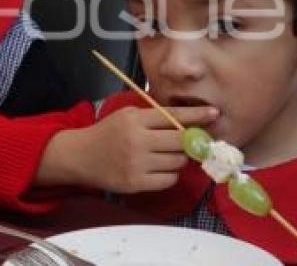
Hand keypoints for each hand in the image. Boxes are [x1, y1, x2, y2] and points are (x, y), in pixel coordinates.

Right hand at [38, 105, 218, 192]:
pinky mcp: (136, 182)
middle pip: (180, 141)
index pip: (172, 117)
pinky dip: (169, 175)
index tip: (215, 113)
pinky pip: (168, 180)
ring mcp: (136, 163)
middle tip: (192, 142)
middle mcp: (137, 140)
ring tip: (165, 155)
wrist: (81, 156)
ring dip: (178, 159)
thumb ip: (154, 118)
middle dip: (190, 142)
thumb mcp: (127, 116)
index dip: (196, 115)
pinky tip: (158, 168)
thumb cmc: (108, 133)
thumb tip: (188, 124)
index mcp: (135, 120)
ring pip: (177, 162)